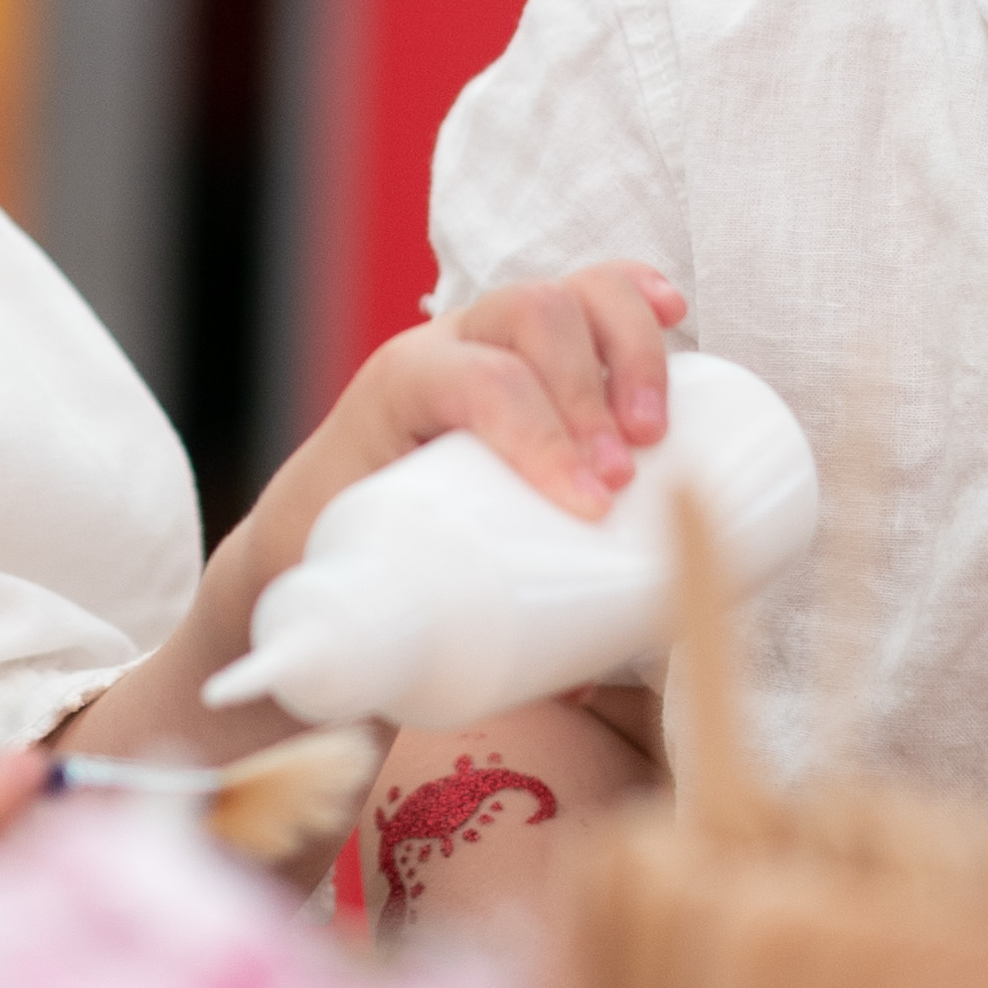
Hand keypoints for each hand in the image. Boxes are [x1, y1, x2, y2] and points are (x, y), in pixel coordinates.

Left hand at [52, 266, 692, 759]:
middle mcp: (446, 347)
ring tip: (657, 431)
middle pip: (532, 317)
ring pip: (568, 295)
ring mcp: (495, 338)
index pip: (474, 379)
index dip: (538, 431)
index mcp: (395, 389)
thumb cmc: (338, 572)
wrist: (314, 535)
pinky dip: (634, 298)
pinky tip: (673, 315)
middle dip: (591, 392)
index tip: (589, 507)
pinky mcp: (539, 354)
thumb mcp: (342, 593)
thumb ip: (379, 644)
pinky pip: (591, 295)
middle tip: (622, 484)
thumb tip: (515, 693)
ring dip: (628, 348)